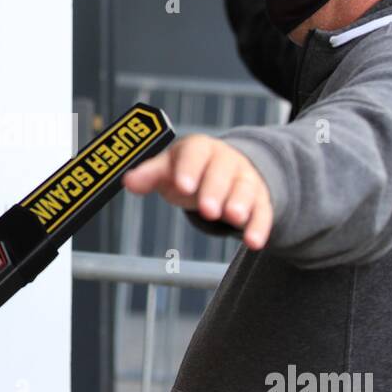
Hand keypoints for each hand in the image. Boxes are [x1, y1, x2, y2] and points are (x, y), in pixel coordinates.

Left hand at [122, 134, 272, 249]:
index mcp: (199, 149)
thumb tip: (129, 181)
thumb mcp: (168, 170)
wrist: (224, 168)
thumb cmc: (190, 170)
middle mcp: (226, 160)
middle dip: (214, 190)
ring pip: (245, 189)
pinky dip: (258, 226)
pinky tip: (253, 242)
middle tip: (208, 209)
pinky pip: (262, 211)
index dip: (189, 169)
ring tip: (233, 217)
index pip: (195, 153)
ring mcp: (245, 179)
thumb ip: (149, 175)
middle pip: (222, 172)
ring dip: (240, 203)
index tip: (183, 186)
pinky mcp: (259, 199)